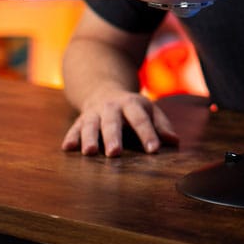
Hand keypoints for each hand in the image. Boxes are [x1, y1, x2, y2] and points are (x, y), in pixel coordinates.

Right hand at [61, 88, 178, 156]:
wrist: (104, 89)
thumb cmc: (133, 108)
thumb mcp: (149, 110)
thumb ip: (161, 125)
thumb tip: (175, 142)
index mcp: (132, 104)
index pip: (141, 120)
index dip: (148, 134)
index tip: (154, 150)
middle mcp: (111, 107)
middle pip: (112, 122)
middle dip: (113, 138)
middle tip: (115, 153)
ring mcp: (94, 113)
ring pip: (90, 125)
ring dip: (89, 138)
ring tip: (89, 153)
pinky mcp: (80, 120)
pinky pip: (74, 128)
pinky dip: (71, 137)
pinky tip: (68, 148)